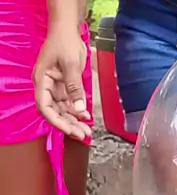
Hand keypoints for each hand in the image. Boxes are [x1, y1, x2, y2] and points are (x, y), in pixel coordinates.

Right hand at [34, 24, 91, 140]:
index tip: (69, 130)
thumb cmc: (64, 41)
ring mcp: (55, 88)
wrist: (68, 30)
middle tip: (83, 134)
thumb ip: (75, 88)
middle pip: (55, 112)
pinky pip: (69, 104)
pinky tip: (86, 117)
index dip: (56, 121)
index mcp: (42, 81)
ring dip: (74, 121)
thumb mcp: (71, 64)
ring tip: (86, 130)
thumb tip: (79, 110)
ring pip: (63, 110)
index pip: (45, 107)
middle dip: (68, 124)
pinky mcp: (64, 87)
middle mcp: (47, 87)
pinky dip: (78, 111)